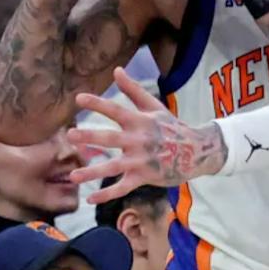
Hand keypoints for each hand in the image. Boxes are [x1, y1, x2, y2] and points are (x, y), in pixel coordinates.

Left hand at [66, 67, 227, 198]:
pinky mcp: (144, 177)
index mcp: (141, 121)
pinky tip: (90, 199)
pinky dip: (108, 195)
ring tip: (74, 176)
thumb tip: (116, 70)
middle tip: (71, 135)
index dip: (98, 104)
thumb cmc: (172, 127)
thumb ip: (133, 90)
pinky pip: (123, 187)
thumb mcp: (155, 107)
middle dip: (91, 137)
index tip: (78, 98)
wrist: (197, 151)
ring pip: (114, 167)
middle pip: (111, 138)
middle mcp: (140, 140)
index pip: (116, 110)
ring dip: (94, 172)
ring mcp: (142, 160)